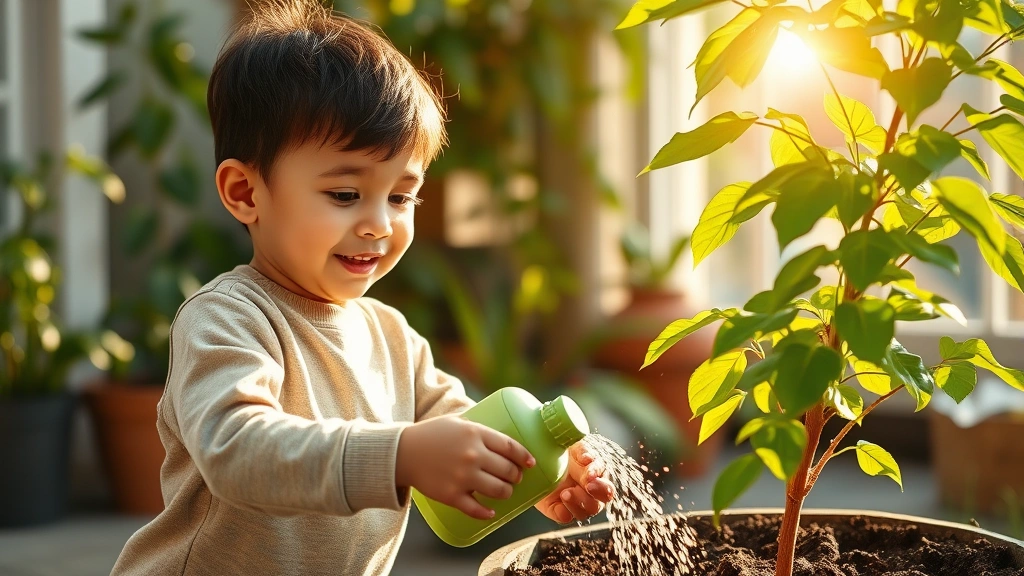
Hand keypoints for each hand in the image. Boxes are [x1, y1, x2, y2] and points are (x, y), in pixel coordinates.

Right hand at [396, 415, 534, 519]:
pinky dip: (487, 512)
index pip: (510, 447)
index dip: (524, 457)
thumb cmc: (431, 434)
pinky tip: (491, 511)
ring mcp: (463, 477)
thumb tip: (499, 430)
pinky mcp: (451, 495)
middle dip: (516, 476)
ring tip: (505, 492)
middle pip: (508, 471)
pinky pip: (477, 509)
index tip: (530, 463)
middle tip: (515, 478)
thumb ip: (479, 428)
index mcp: (475, 434)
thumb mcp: (457, 421)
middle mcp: (472, 456)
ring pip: (498, 491)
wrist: (402, 452)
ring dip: (506, 493)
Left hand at [535, 441, 614, 523]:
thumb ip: (584, 452)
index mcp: (596, 481)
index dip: (601, 486)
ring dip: (577, 503)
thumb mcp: (575, 447)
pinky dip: (563, 511)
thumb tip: (589, 459)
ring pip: (583, 513)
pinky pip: (564, 516)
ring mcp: (573, 504)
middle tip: (587, 485)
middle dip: (593, 496)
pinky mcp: (557, 510)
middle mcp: (587, 496)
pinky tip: (559, 500)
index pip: (606, 490)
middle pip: (597, 505)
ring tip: (566, 492)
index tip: (590, 475)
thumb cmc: (562, 451)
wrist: (539, 456)